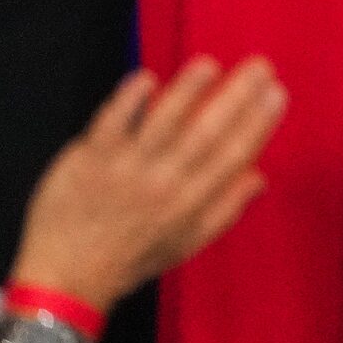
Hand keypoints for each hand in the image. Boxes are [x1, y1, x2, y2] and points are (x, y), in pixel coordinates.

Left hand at [4, 57, 285, 320]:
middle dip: (236, 96)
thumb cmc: (129, 259)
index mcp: (189, 203)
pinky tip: (146, 79)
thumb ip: (224, 210)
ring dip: (187, 91)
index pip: (233, 156)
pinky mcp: (89, 160)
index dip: (258, 122)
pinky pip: (111, 123)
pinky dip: (128, 101)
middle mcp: (162, 183)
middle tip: (260, 66)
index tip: (276, 93)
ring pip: (161, 123)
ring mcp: (124, 169)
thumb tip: (259, 178)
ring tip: (209, 64)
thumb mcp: (185, 244)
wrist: (66, 278)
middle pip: (205, 133)